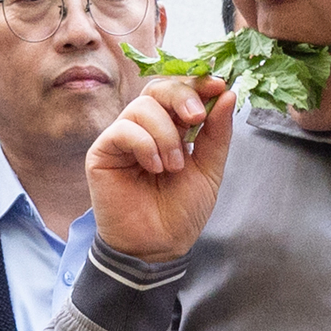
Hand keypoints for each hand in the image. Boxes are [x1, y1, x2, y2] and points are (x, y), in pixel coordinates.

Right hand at [85, 75, 234, 262]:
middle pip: (158, 88)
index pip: (180, 91)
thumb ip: (217, 133)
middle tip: (197, 118)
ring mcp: (123, 138)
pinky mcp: (103, 152)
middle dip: (182, 97)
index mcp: (172, 128)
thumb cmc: (180, 212)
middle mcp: (145, 128)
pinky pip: (123, 129)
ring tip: (173, 167)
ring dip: (166, 135)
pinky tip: (154, 168)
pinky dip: (144, 144)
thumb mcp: (209, 170)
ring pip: (142, 107)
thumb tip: (227, 94)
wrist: (158, 246)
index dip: (198, 84)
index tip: (219, 86)